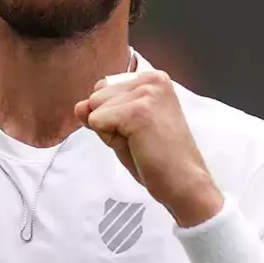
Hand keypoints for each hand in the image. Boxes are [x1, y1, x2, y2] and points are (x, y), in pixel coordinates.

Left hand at [75, 70, 223, 226]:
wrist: (184, 184)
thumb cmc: (158, 159)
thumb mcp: (123, 129)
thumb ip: (100, 112)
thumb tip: (79, 105)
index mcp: (153, 79)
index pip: (104, 89)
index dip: (112, 116)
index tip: (140, 131)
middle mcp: (152, 79)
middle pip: (96, 96)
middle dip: (109, 123)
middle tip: (140, 140)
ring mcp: (146, 93)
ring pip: (94, 108)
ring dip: (111, 132)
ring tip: (140, 143)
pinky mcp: (138, 111)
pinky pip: (96, 121)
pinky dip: (110, 140)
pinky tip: (138, 146)